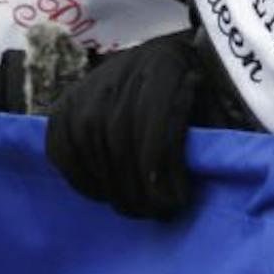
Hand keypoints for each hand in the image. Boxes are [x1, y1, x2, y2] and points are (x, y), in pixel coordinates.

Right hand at [45, 34, 205, 218]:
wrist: (162, 60)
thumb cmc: (195, 93)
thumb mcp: (212, 103)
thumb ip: (209, 136)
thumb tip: (210, 177)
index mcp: (163, 64)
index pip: (154, 120)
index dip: (164, 167)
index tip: (178, 199)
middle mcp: (119, 70)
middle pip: (120, 137)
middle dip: (138, 185)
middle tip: (157, 213)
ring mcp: (86, 87)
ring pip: (92, 145)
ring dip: (114, 188)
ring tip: (135, 209)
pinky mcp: (64, 104)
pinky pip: (62, 148)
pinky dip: (80, 178)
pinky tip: (103, 194)